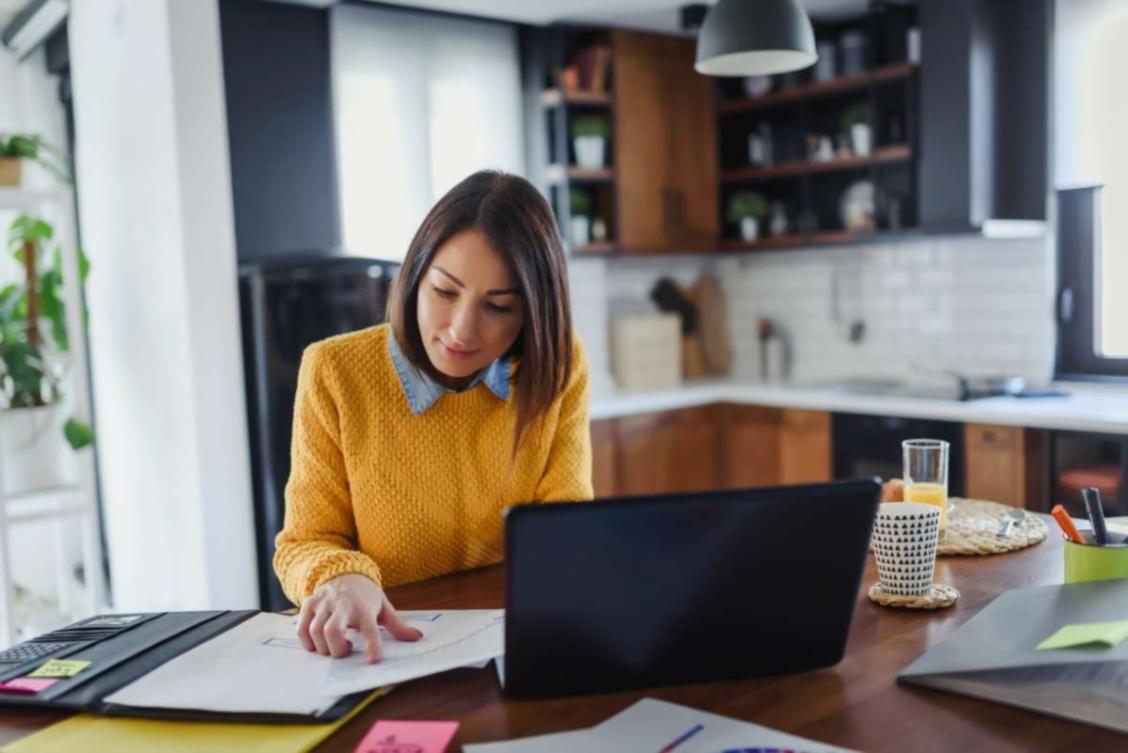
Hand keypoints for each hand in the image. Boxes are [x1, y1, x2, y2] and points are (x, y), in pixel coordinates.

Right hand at [296, 573, 422, 662]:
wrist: (344, 571)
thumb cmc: (365, 595)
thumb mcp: (383, 607)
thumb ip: (397, 625)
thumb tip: (416, 637)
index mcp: (364, 608)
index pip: (370, 629)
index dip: (371, 645)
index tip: (373, 660)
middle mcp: (342, 605)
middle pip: (332, 631)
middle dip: (336, 649)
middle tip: (345, 649)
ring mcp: (323, 604)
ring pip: (315, 631)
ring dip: (323, 647)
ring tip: (334, 645)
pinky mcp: (309, 604)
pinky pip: (301, 629)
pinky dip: (307, 642)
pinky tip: (318, 642)